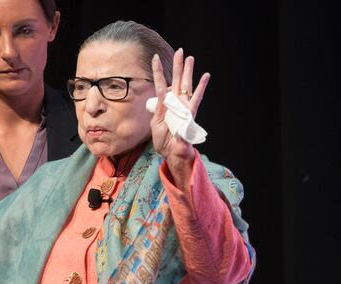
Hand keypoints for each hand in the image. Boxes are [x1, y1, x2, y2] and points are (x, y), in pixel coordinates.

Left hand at [150, 48, 209, 184]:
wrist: (173, 153)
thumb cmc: (164, 141)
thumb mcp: (156, 124)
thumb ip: (158, 111)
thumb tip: (159, 99)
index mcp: (165, 105)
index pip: (161, 85)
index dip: (158, 72)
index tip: (156, 58)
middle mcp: (175, 103)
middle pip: (176, 81)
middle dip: (178, 66)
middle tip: (180, 51)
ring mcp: (183, 107)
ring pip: (185, 85)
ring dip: (188, 71)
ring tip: (190, 57)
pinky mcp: (190, 114)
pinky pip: (196, 98)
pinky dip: (201, 86)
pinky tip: (206, 75)